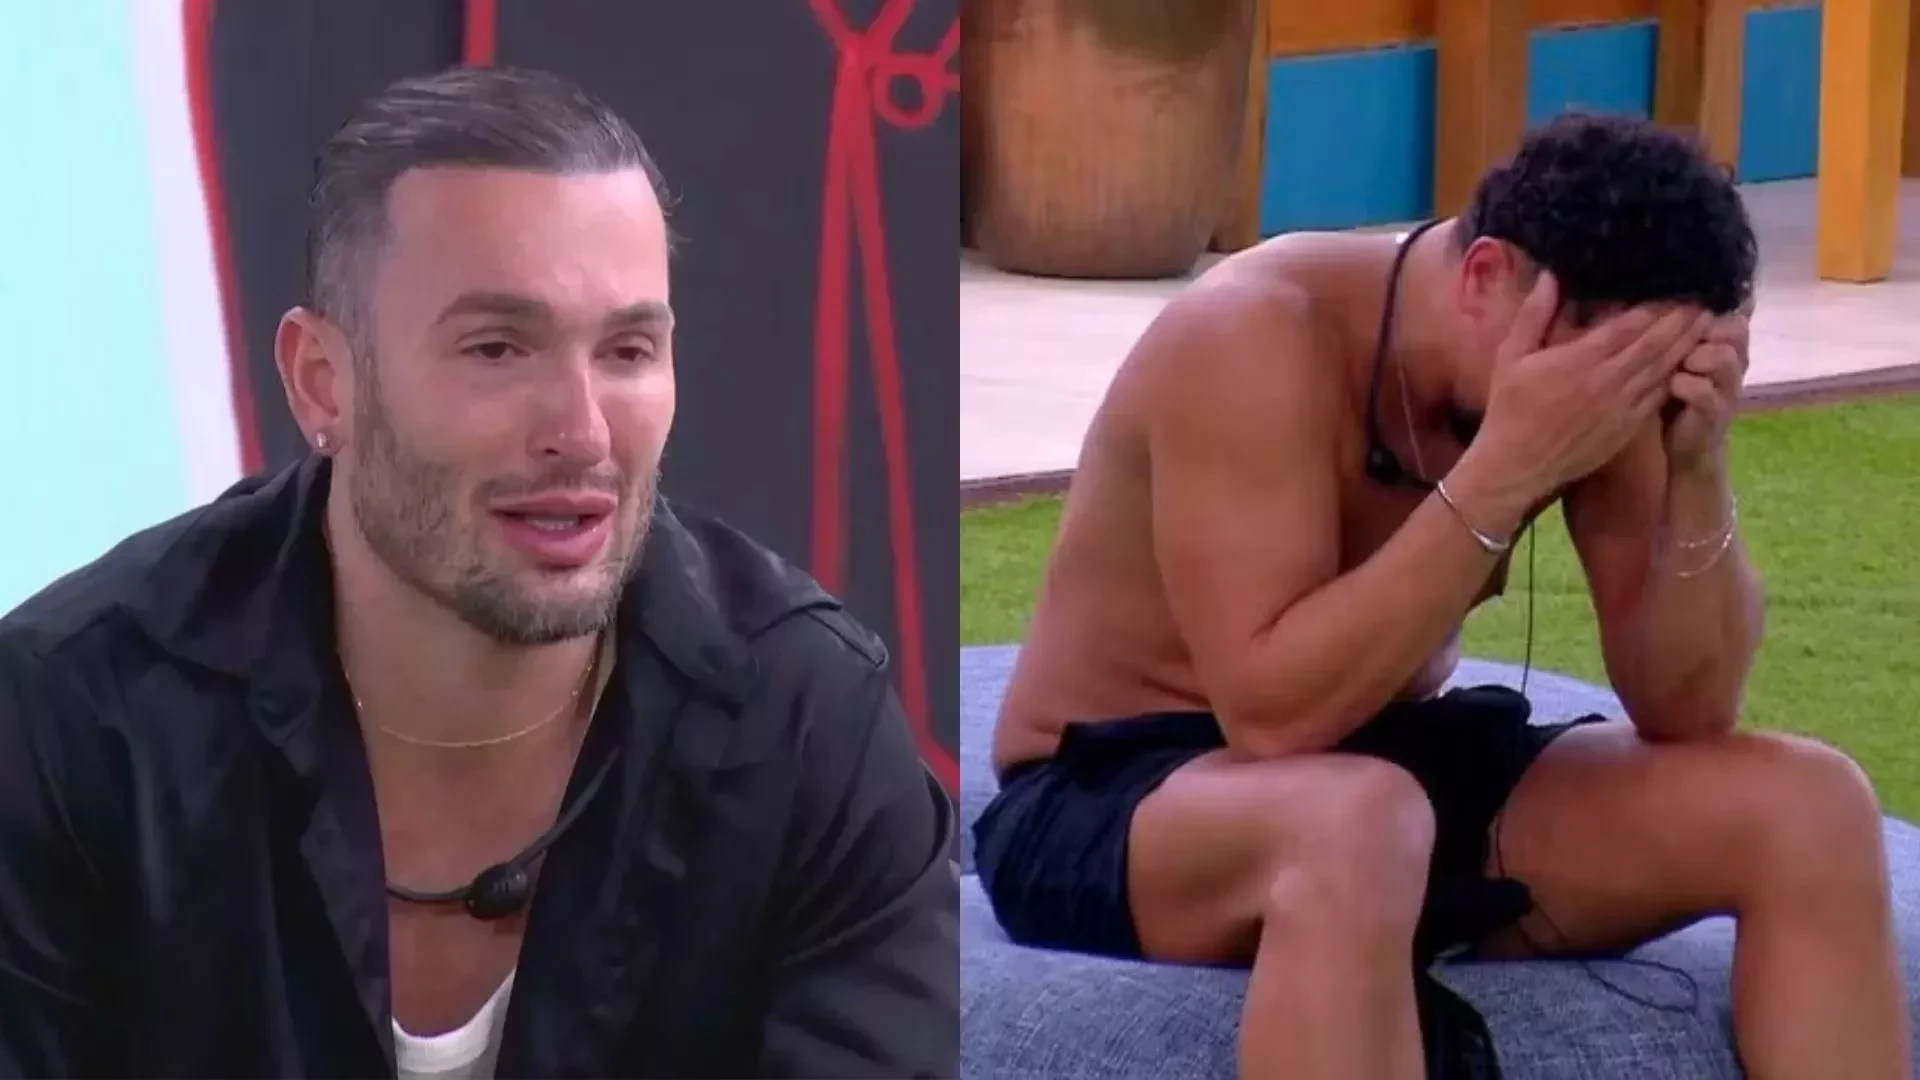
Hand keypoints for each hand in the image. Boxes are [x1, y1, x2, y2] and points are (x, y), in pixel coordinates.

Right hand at [1469, 272, 1710, 505]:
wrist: (1518, 466)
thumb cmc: (1510, 409)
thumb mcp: (1510, 357)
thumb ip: (1533, 315)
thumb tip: (1550, 276)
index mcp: (1580, 360)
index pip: (1630, 325)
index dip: (1657, 305)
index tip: (1675, 286)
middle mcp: (1608, 381)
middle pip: (1657, 343)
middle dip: (1683, 320)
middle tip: (1704, 299)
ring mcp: (1622, 406)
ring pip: (1665, 368)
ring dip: (1688, 344)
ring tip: (1707, 323)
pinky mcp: (1628, 427)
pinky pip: (1660, 395)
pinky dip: (1678, 375)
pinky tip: (1690, 361)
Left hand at [1663, 303, 1749, 474]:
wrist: (1687, 447)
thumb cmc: (1677, 395)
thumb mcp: (1676, 358)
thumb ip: (1673, 332)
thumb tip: (1643, 292)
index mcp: (1727, 344)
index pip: (1735, 310)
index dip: (1713, 305)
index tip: (1684, 305)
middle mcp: (1735, 362)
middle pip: (1735, 328)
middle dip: (1704, 328)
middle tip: (1678, 338)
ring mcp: (1729, 388)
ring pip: (1725, 357)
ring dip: (1696, 356)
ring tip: (1677, 365)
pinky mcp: (1716, 414)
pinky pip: (1704, 391)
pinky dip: (1684, 385)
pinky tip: (1671, 387)